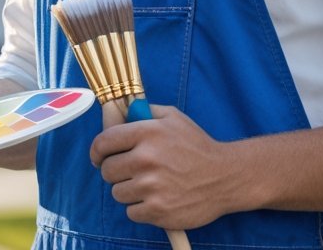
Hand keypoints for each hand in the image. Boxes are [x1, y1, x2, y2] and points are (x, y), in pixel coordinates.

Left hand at [90, 104, 231, 229]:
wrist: (225, 177)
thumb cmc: (197, 146)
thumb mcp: (173, 118)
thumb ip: (143, 112)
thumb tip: (115, 111)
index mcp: (148, 133)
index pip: (103, 142)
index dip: (97, 151)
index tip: (99, 157)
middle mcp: (147, 159)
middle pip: (107, 170)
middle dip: (115, 171)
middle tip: (131, 171)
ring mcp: (152, 187)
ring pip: (117, 192)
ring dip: (128, 191)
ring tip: (148, 185)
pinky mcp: (158, 210)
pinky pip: (131, 212)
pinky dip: (140, 208)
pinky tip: (156, 199)